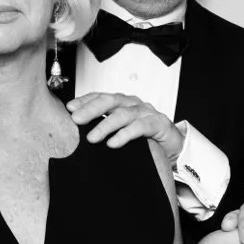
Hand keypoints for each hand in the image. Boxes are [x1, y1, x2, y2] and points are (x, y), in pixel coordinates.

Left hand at [68, 89, 182, 165]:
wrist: (174, 146)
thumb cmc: (146, 139)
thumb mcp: (122, 133)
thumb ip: (106, 130)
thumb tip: (80, 138)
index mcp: (122, 103)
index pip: (101, 97)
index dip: (85, 100)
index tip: (69, 108)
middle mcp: (133, 104)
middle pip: (109, 101)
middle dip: (90, 109)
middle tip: (75, 120)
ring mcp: (146, 112)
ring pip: (123, 114)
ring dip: (105, 125)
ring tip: (91, 138)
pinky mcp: (159, 124)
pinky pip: (140, 128)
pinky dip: (125, 135)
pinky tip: (113, 143)